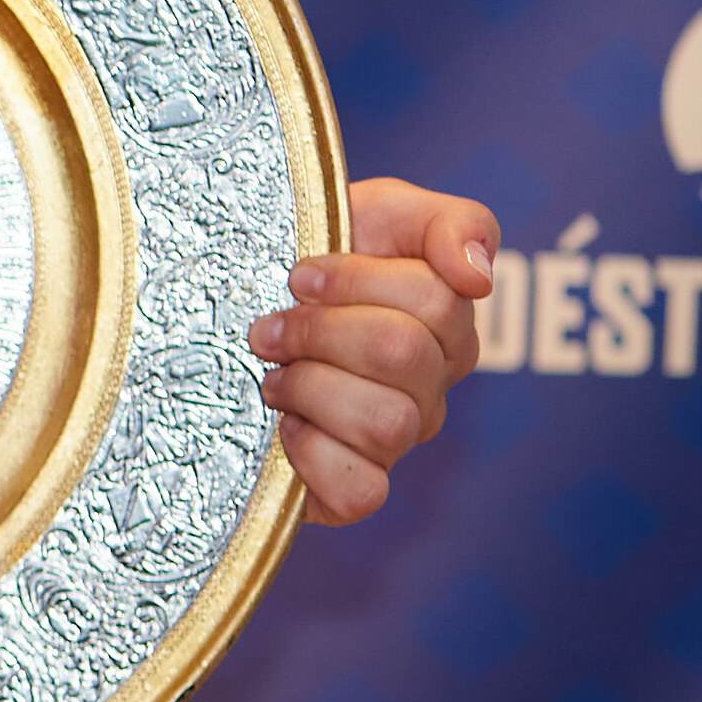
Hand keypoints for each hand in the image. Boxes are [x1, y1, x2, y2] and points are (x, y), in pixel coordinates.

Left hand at [256, 175, 499, 523]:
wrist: (224, 304)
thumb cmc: (310, 254)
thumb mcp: (380, 209)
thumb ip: (452, 224)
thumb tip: (478, 277)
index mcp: (445, 324)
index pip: (435, 300)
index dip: (352, 281)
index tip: (297, 275)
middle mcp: (430, 388)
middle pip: (403, 355)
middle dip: (318, 329)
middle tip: (268, 327)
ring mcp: (396, 443)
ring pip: (387, 422)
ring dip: (309, 386)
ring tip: (272, 373)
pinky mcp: (353, 492)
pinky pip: (362, 491)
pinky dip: (313, 455)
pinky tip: (283, 426)